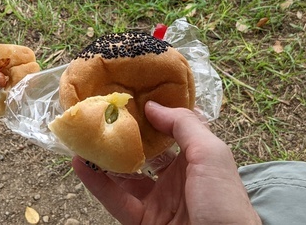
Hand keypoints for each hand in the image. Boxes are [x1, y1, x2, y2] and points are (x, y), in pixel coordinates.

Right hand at [73, 102, 260, 224]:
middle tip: (100, 112)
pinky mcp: (142, 222)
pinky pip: (114, 200)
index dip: (151, 113)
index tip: (129, 94)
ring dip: (103, 157)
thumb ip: (184, 126)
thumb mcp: (212, 155)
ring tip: (83, 135)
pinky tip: (79, 164)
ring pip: (124, 175)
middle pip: (143, 151)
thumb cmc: (226, 204)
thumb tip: (152, 105)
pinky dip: (95, 183)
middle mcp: (177, 178)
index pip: (171, 130)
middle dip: (123, 134)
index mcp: (197, 159)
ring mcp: (158, 201)